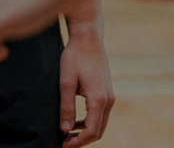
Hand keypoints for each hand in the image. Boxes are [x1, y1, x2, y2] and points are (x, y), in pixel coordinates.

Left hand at [59, 31, 113, 146]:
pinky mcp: (107, 91)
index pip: (91, 131)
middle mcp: (108, 100)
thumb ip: (66, 106)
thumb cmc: (75, 56)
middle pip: (98, 131)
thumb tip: (65, 129)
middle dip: (82, 140)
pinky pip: (100, 113)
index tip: (62, 145)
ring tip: (67, 134)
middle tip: (64, 143)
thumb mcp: (66, 81)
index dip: (77, 141)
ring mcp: (110, 96)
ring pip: (100, 123)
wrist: (88, 37)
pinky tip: (75, 121)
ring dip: (86, 132)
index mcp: (99, 99)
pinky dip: (90, 121)